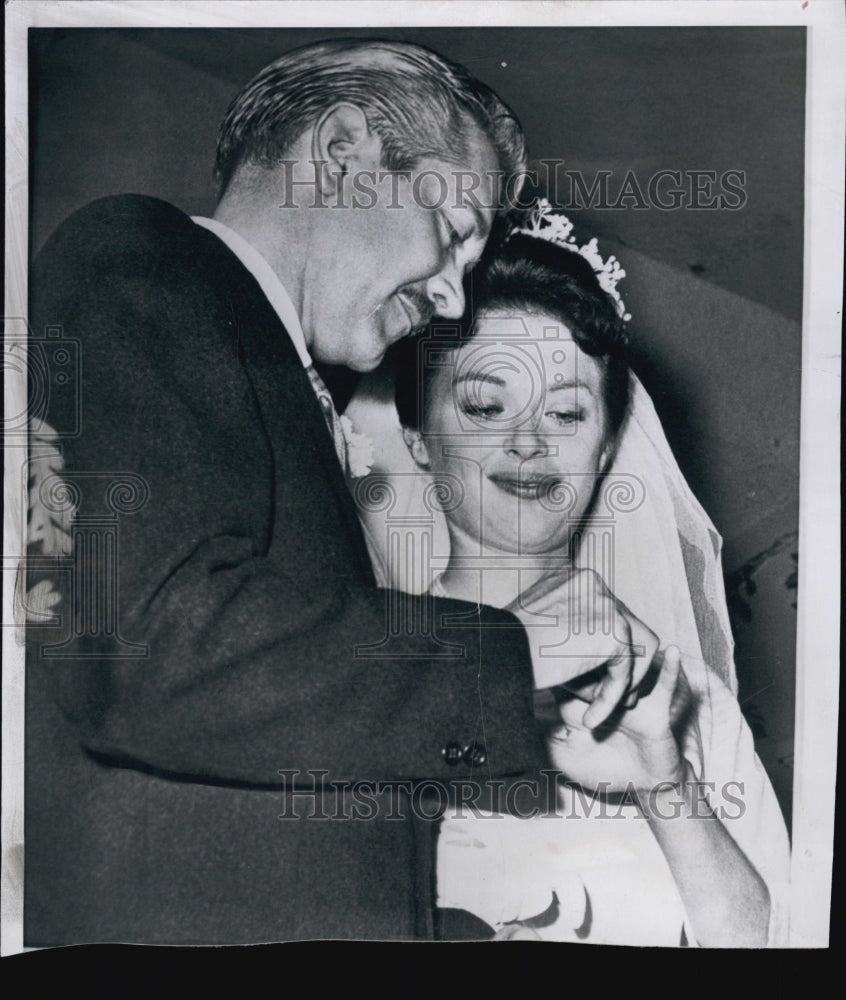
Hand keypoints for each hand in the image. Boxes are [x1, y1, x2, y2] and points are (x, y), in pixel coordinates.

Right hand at [508, 568, 658, 728]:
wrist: (497, 654)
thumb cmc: (505, 645)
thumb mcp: (537, 624)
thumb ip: (568, 626)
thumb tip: (596, 648)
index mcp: (576, 578)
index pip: (609, 613)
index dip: (605, 648)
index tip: (593, 675)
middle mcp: (595, 583)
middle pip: (629, 627)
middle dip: (620, 664)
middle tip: (608, 695)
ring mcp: (607, 605)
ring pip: (637, 650)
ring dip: (621, 681)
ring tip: (600, 706)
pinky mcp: (614, 632)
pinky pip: (623, 674)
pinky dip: (609, 700)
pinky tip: (590, 719)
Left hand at [545, 646, 685, 795]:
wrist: (644, 788)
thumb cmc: (603, 771)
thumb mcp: (565, 759)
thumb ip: (544, 741)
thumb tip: (523, 720)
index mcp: (581, 702)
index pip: (567, 675)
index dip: (559, 667)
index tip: (549, 650)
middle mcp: (606, 694)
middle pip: (596, 666)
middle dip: (588, 661)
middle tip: (579, 654)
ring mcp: (631, 699)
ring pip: (628, 671)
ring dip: (623, 666)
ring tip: (618, 658)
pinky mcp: (656, 711)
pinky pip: (664, 687)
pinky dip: (670, 670)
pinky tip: (671, 651)